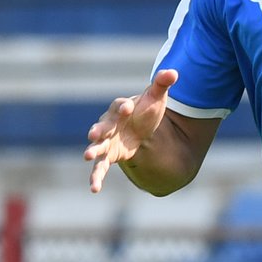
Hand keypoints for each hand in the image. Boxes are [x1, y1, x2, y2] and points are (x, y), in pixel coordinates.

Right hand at [84, 69, 177, 192]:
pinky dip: (96, 177)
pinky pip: (100, 167)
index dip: (122, 107)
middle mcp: (109, 124)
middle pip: (102, 126)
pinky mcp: (108, 156)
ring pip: (96, 147)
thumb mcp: (156, 98)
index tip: (128, 108)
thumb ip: (161, 84)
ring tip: (88, 157)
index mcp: (120, 108)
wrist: (142, 127)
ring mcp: (107, 142)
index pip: (119, 106)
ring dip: (92, 151)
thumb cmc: (147, 110)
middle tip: (94, 134)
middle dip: (98, 130)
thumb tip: (173, 72)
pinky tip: (94, 189)